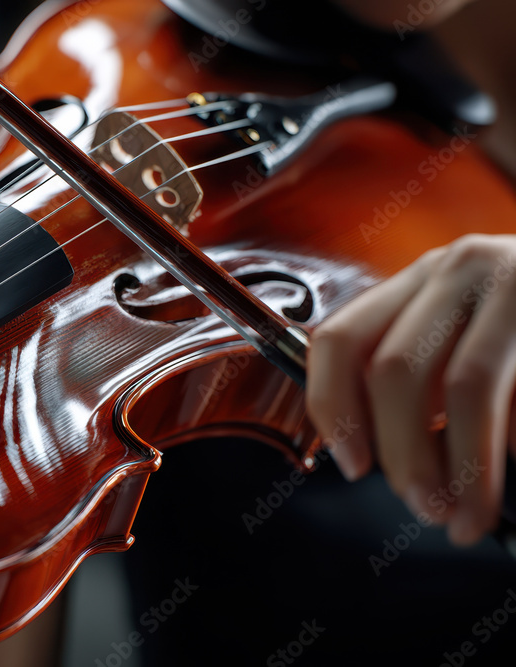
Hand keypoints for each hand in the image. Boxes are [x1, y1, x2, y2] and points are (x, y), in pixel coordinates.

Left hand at [306, 234, 515, 545]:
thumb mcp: (464, 337)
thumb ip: (419, 381)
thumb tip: (385, 462)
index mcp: (418, 280)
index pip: (340, 339)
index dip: (334, 408)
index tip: (353, 466)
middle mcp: (460, 270)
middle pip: (395, 370)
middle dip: (403, 455)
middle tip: (424, 507)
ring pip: (465, 386)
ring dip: (464, 468)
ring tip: (468, 517)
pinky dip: (511, 448)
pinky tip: (514, 473)